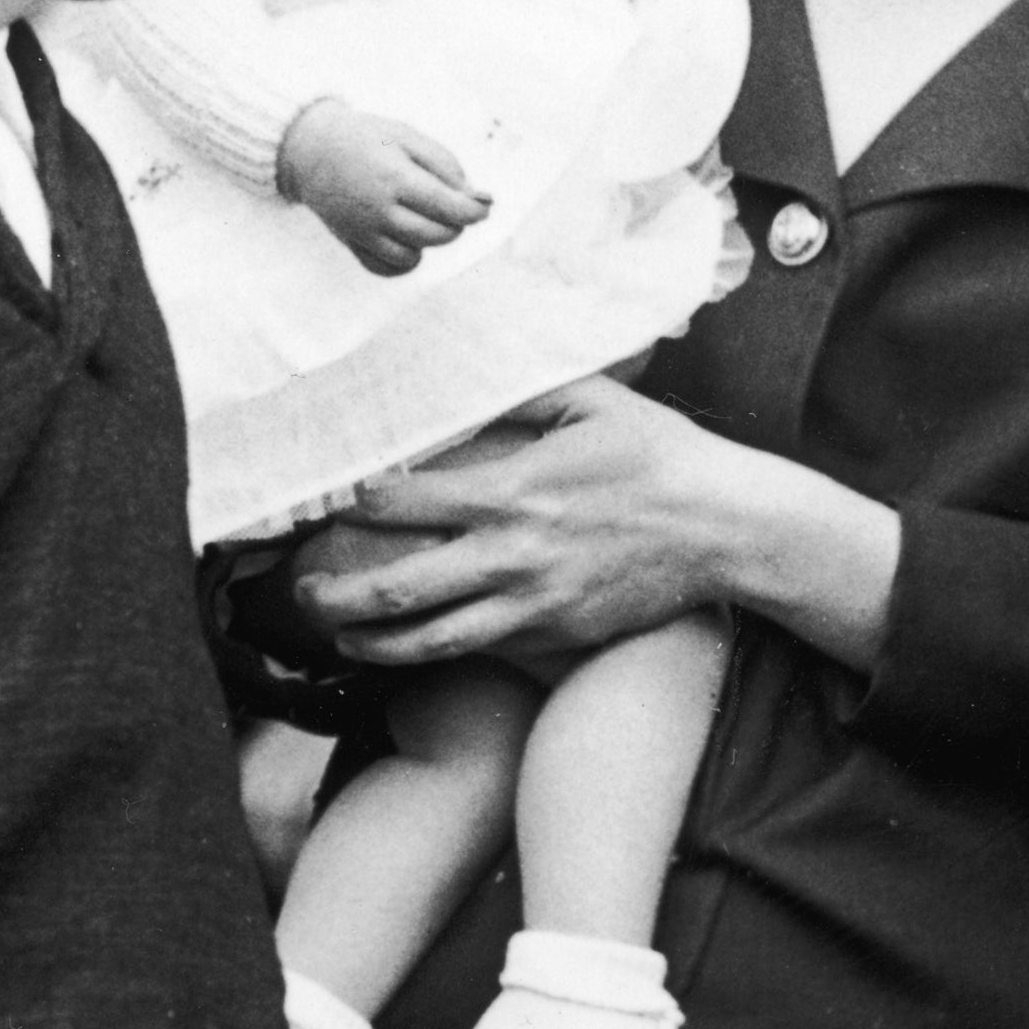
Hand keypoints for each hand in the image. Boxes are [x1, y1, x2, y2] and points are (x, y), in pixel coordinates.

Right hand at [276, 100, 488, 276]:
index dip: (475, 210)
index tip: (484, 204)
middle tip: (449, 203)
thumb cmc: (367, 138)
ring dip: (429, 240)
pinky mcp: (352, 243)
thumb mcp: (408, 136)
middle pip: (437, 235)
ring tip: (422, 215)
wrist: (311, 149)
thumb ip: (445, 164)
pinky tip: (407, 239)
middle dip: (455, 223)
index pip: (450, 209)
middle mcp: (378, 211)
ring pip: (414, 256)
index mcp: (396, 178)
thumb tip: (475, 198)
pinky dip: (404, 260)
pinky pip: (387, 269)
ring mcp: (363, 231)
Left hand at [298, 377, 886, 672]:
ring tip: (335, 635)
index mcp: (514, 490)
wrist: (726, 529)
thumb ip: (519, 391)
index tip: (327, 497)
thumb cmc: (659, 455)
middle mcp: (513, 555)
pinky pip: (478, 649)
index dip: (355, 501)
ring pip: (429, 639)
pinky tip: (401, 647)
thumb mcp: (593, 400)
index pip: (405, 500)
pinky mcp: (554, 635)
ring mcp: (533, 604)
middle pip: (398, 587)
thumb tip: (458, 377)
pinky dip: (430, 652)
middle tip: (302, 590)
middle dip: (337, 594)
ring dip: (370, 641)